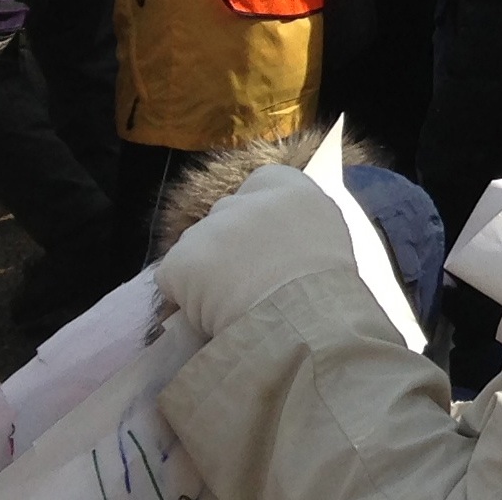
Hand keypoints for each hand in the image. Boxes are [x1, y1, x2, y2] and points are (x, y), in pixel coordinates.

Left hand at [154, 162, 357, 338]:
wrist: (298, 319)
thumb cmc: (327, 290)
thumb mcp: (328, 240)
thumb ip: (300, 227)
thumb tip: (285, 243)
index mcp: (291, 189)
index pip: (262, 183)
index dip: (258, 214)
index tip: (265, 242)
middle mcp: (247, 200)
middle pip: (225, 214)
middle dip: (230, 241)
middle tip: (247, 277)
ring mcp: (210, 227)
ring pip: (197, 245)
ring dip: (206, 268)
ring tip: (227, 302)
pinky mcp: (181, 259)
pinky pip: (173, 277)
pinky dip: (183, 295)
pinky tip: (206, 313)